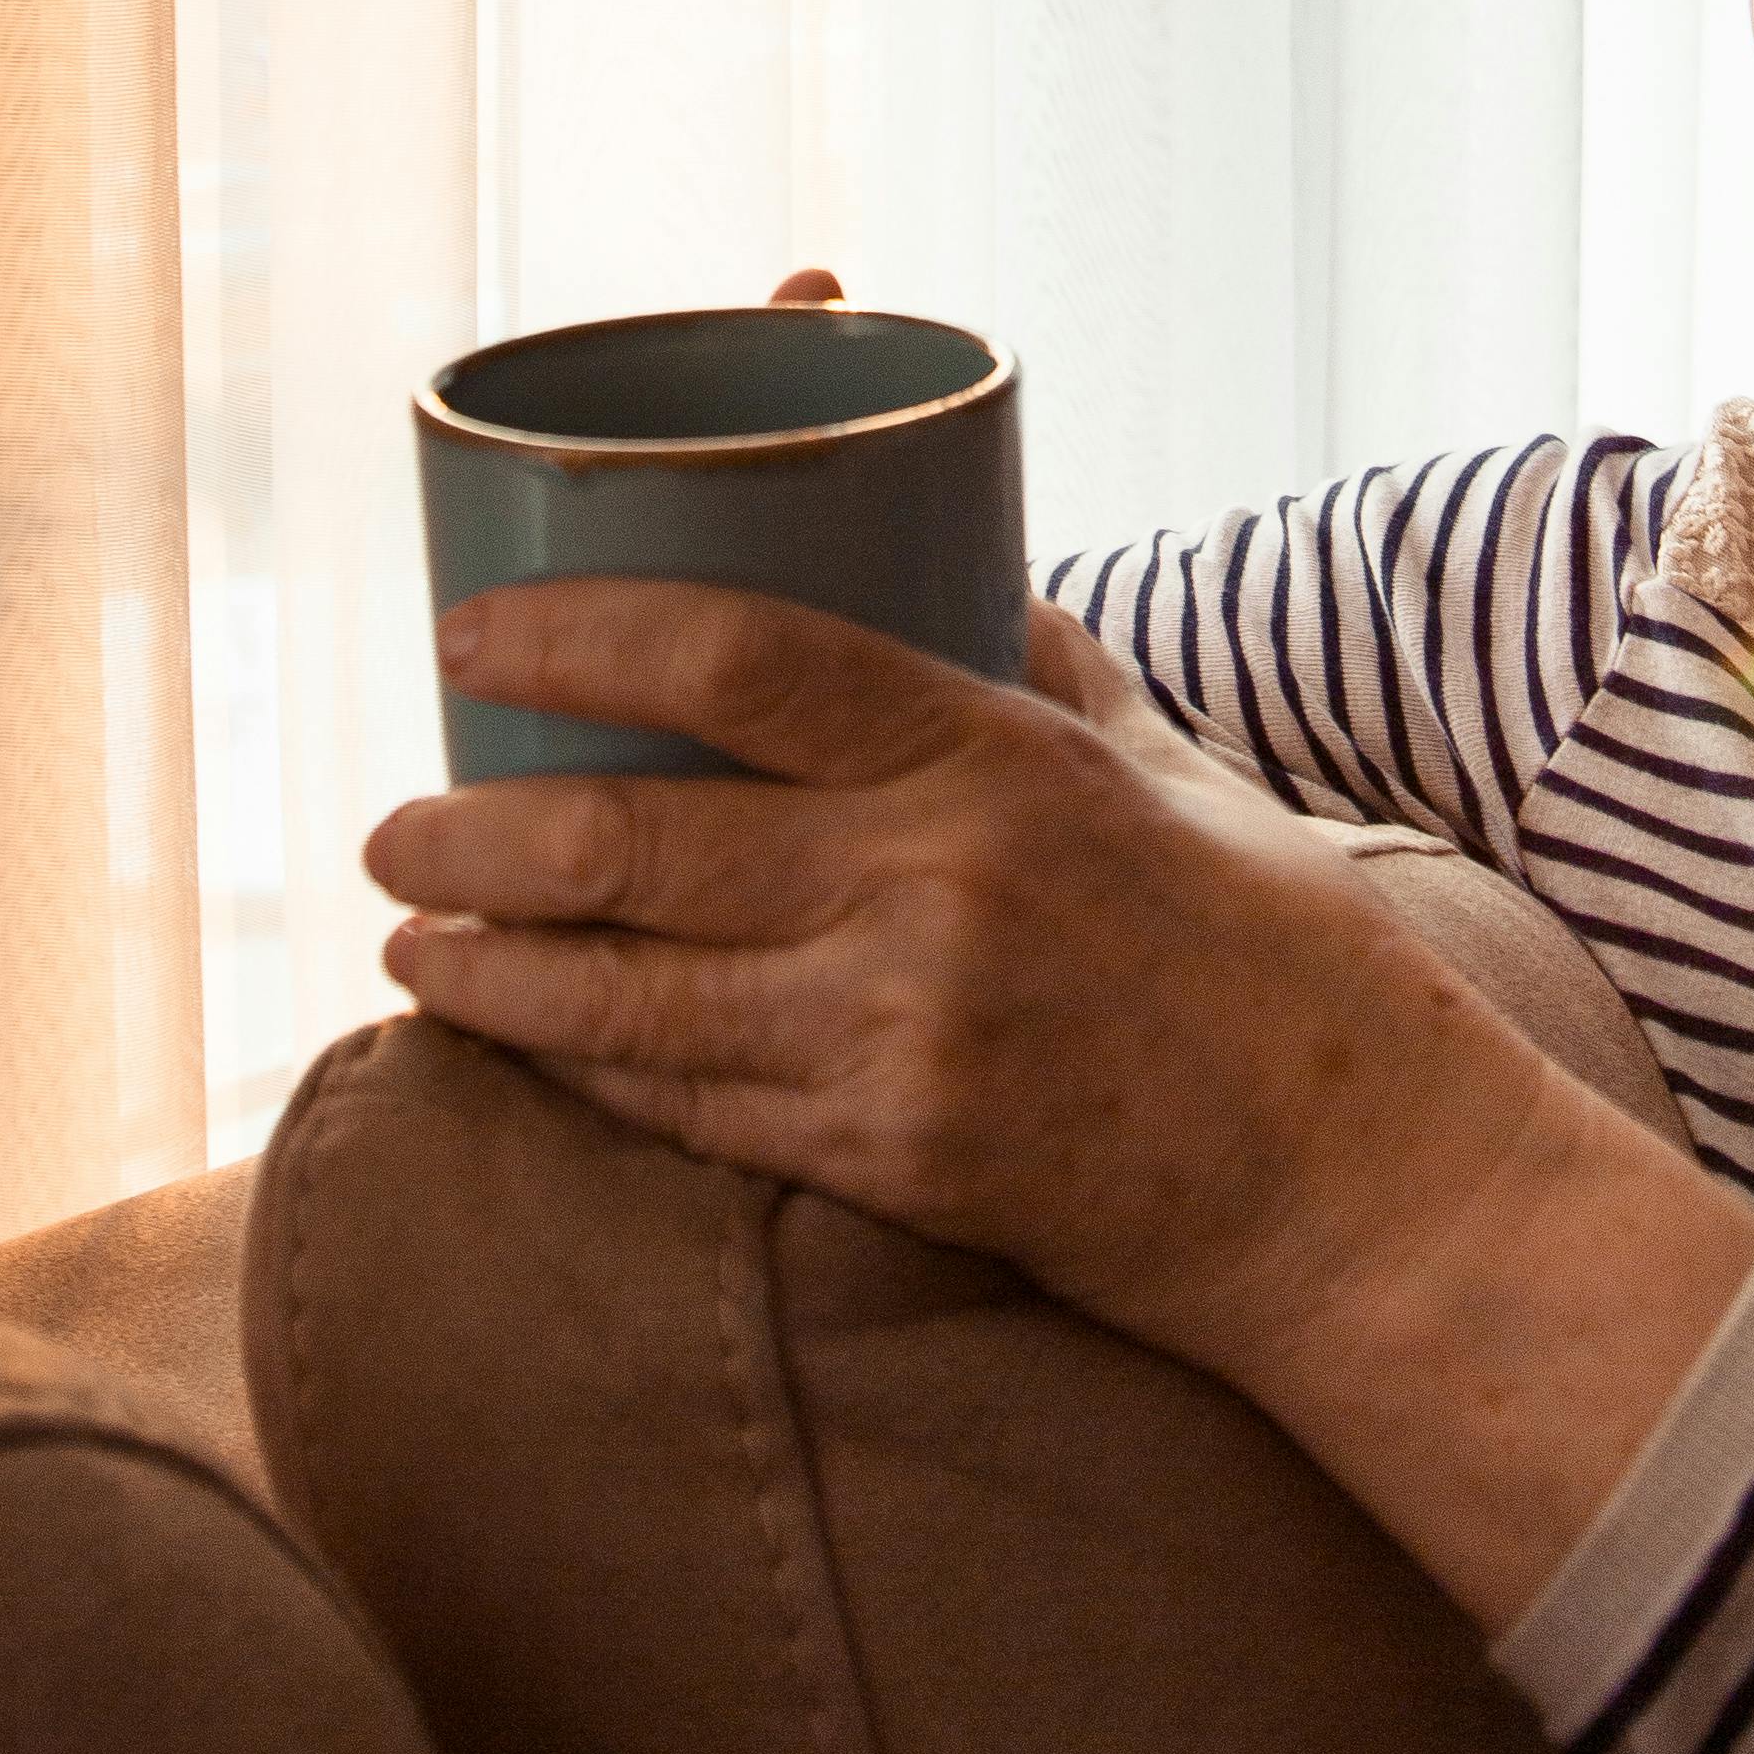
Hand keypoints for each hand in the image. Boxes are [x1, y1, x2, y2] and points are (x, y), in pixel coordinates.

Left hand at [363, 578, 1753, 1628]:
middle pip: (635, 839)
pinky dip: (582, 1073)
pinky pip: (687, 1113)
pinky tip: (515, 1039)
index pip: (742, 659)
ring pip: (625, 996)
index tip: (471, 638)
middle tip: (394, 816)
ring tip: (409, 933)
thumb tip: (947, 570)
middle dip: (474, 829)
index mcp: (997, 761)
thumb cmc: (1273, 957)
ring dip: (488, 963)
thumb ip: (1040, 673)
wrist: (1359, 1183)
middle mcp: (935, 892)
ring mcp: (904, 1041)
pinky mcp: (893, 1167)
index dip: (581, 638)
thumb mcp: (1163, 772)